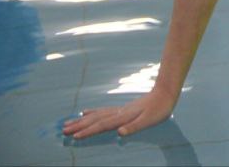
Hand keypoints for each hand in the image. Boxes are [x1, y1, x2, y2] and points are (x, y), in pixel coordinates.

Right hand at [61, 90, 175, 139]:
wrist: (166, 92)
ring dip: (82, 120)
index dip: (89, 131)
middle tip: (63, 130)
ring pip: (96, 115)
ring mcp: (119, 110)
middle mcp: (118, 113)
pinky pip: (102, 111)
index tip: (75, 136)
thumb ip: (135, 126)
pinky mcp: (122, 108)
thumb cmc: (159, 109)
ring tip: (67, 123)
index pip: (102, 125)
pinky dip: (92, 113)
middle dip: (79, 126)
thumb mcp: (150, 120)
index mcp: (123, 117)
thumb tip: (120, 132)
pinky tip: (85, 112)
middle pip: (95, 120)